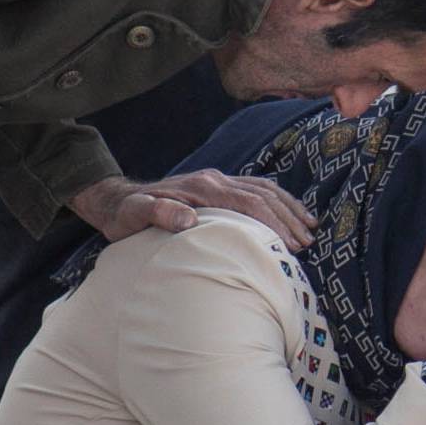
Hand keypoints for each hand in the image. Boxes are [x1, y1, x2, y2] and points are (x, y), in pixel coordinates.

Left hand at [67, 172, 315, 251]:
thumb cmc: (125, 215)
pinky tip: (289, 214)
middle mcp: (215, 179)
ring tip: (309, 230)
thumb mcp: (135, 216)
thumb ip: (159, 213)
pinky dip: (278, 200)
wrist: (116, 199)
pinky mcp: (217, 185)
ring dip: (289, 208)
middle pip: (264, 195)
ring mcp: (217, 180)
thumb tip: (189, 218)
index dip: (275, 224)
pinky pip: (256, 189)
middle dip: (289, 219)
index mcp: (203, 188)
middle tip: (307, 243)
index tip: (291, 245)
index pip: (250, 203)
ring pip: (265, 189)